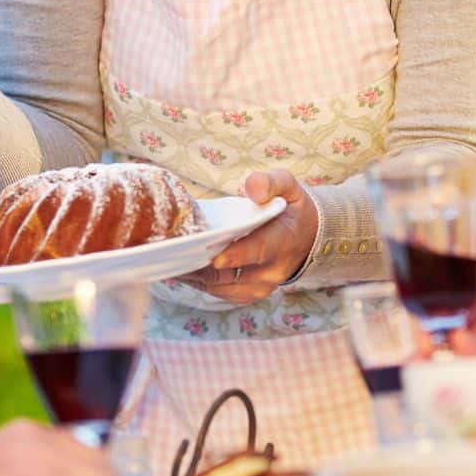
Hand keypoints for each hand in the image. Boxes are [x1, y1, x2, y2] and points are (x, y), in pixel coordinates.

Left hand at [180, 170, 317, 303]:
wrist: (307, 237)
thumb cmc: (290, 208)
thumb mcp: (289, 187)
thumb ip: (271, 182)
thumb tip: (253, 188)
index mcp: (283, 240)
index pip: (259, 250)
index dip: (236, 255)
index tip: (215, 257)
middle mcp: (273, 270)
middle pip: (232, 274)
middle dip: (202, 267)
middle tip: (172, 256)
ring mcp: (261, 286)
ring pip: (221, 287)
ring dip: (196, 277)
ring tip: (169, 263)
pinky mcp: (249, 293)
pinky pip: (220, 293)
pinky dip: (199, 284)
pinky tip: (180, 271)